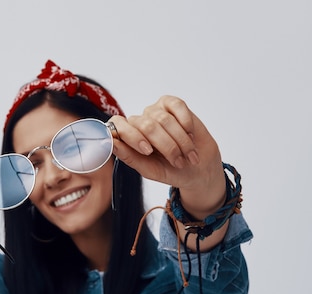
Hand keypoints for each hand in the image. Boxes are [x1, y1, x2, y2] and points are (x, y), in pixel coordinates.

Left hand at [110, 95, 226, 218]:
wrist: (199, 168)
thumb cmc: (171, 170)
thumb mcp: (150, 170)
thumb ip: (129, 157)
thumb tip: (112, 142)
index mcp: (128, 138)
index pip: (117, 126)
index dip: (132, 136)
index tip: (148, 151)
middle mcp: (139, 122)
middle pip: (146, 125)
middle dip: (166, 146)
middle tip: (178, 161)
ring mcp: (155, 111)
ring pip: (164, 119)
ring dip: (180, 140)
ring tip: (188, 154)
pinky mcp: (172, 104)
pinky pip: (177, 106)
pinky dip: (186, 123)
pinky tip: (190, 134)